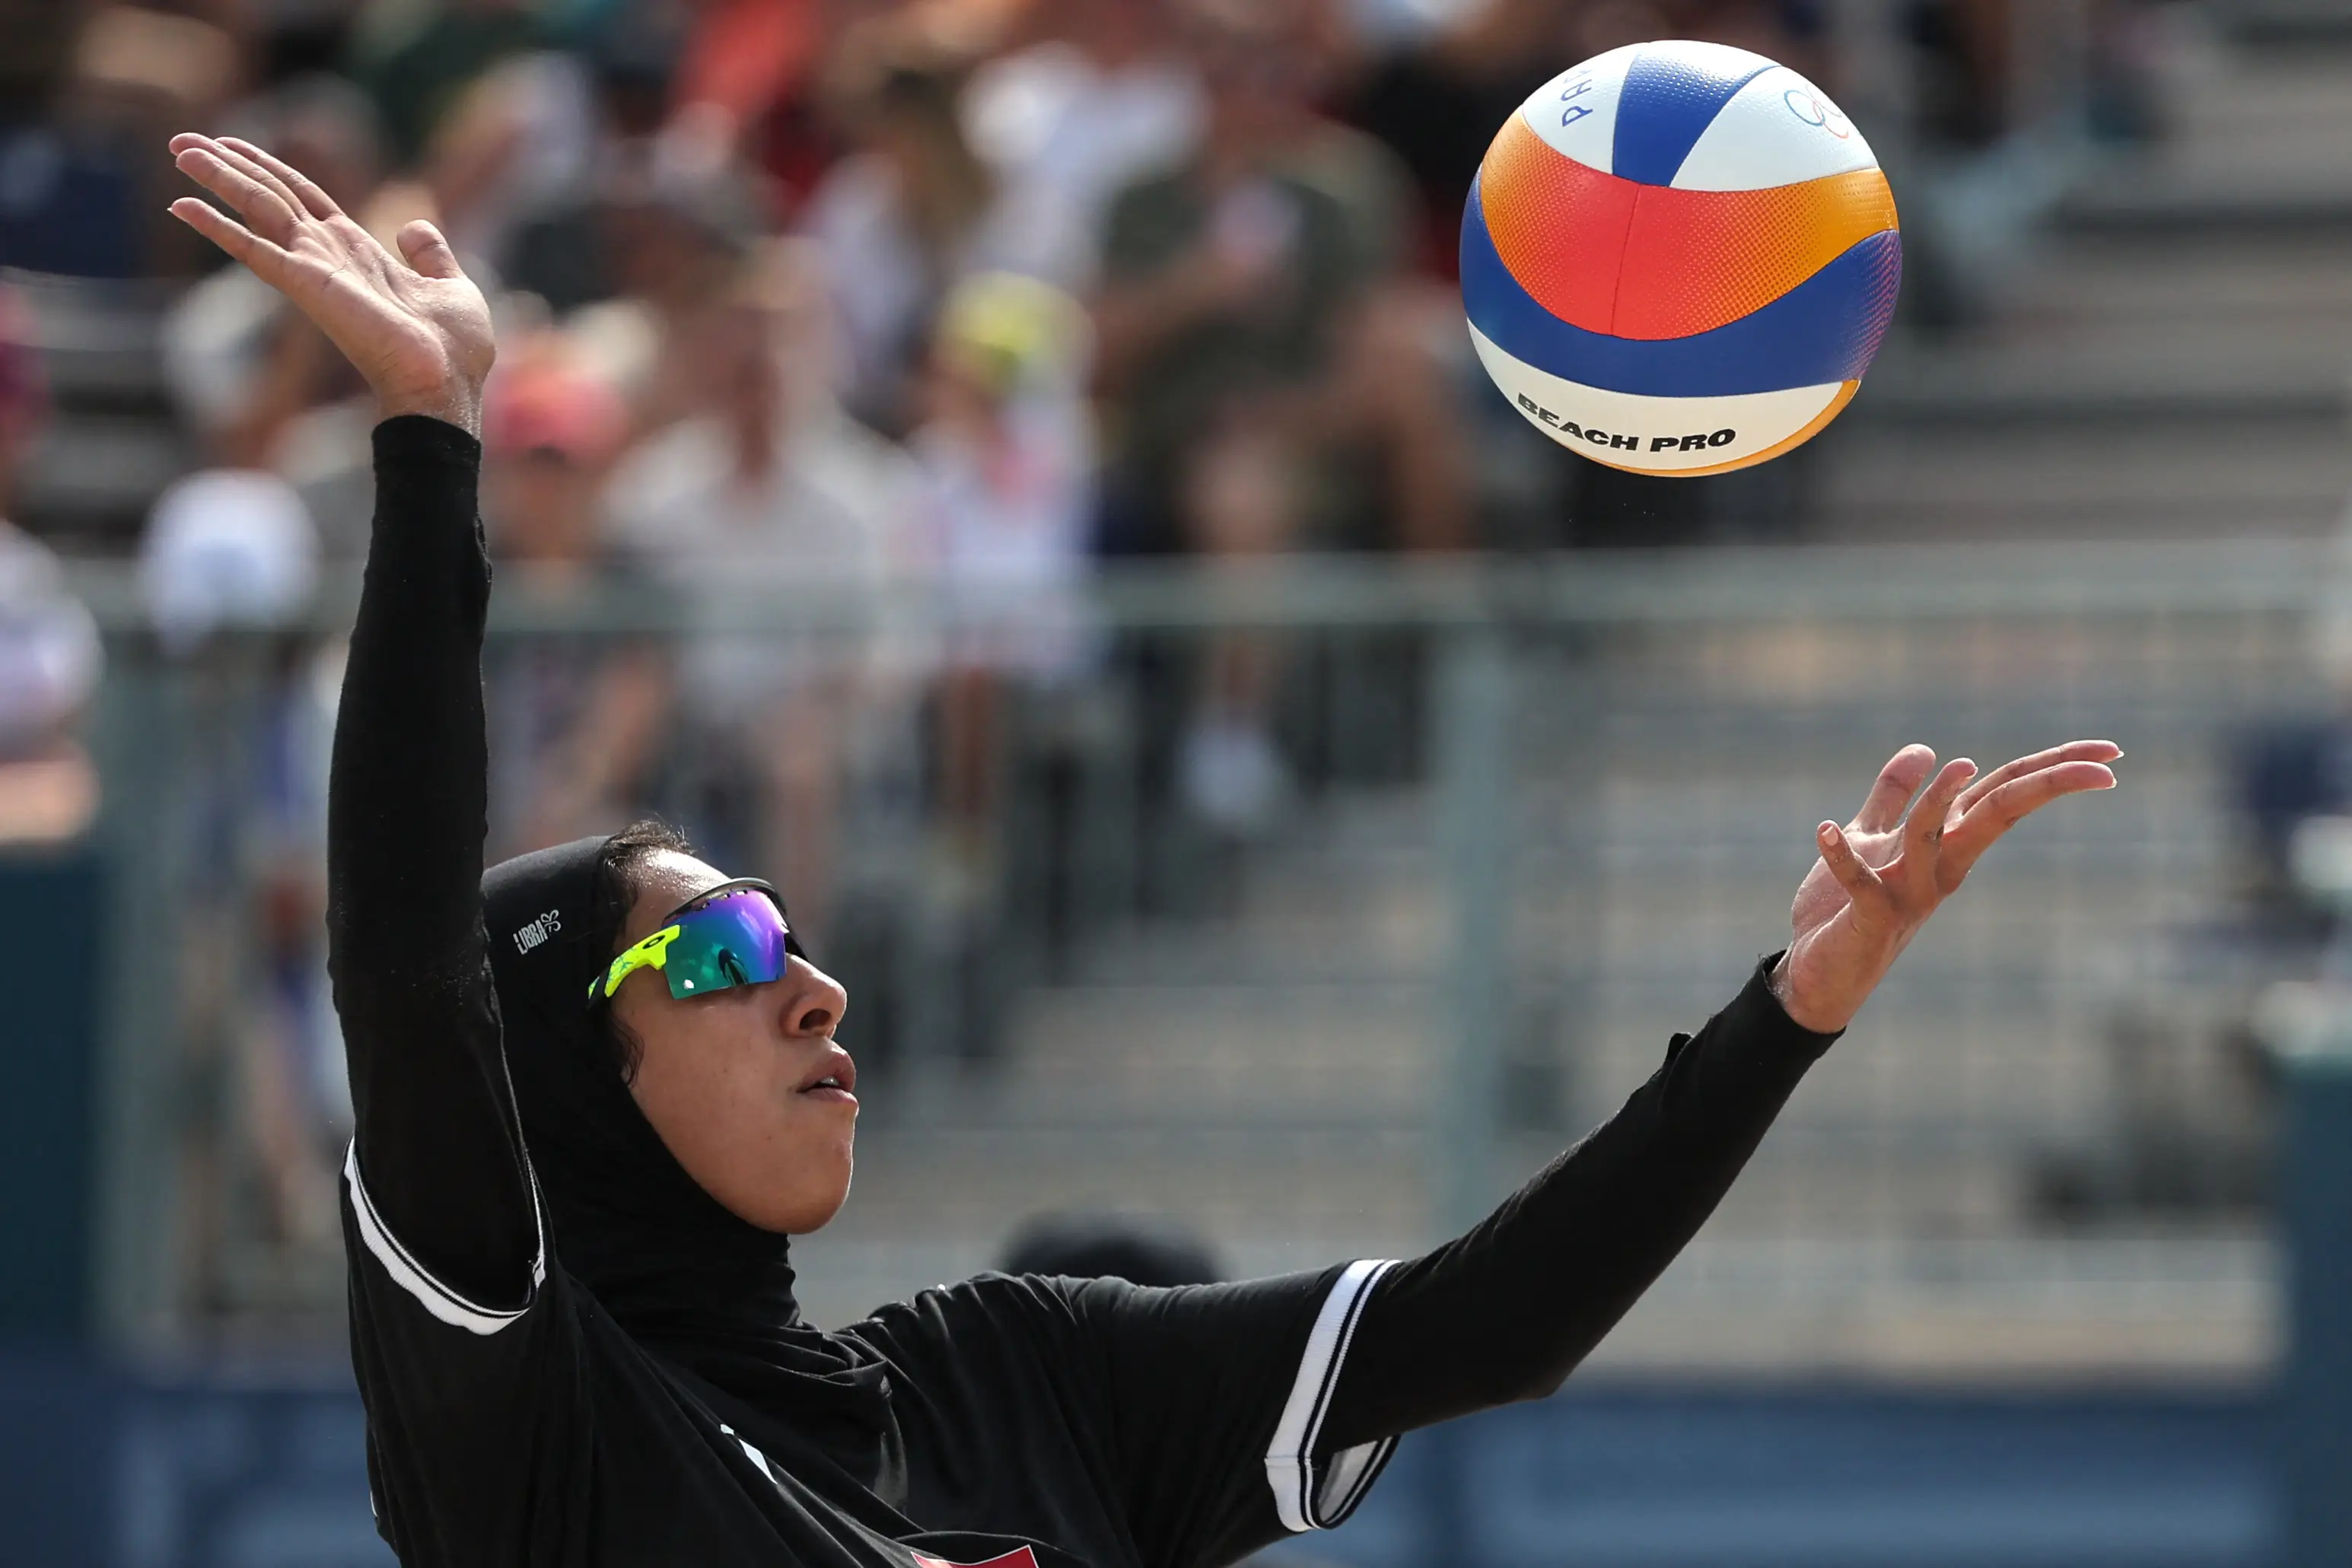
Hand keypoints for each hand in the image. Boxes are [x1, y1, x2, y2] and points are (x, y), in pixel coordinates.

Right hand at [168, 133, 492, 434]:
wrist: (451, 382)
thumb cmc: (456, 349)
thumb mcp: (451, 285)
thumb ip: (430, 254)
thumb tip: (415, 226)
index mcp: (358, 251)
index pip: (304, 197)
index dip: (271, 168)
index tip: (233, 144)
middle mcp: (329, 256)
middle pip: (271, 196)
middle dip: (229, 167)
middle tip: (181, 141)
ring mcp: (315, 270)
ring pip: (258, 209)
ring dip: (218, 178)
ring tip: (178, 149)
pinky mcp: (308, 286)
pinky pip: (253, 250)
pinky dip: (218, 227)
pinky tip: (181, 205)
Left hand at [1773, 740, 2121, 1033]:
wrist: (1819, 974)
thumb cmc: (1846, 908)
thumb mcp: (1872, 840)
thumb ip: (1893, 796)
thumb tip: (1925, 748)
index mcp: (1947, 842)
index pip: (2007, 794)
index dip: (2055, 767)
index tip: (2112, 748)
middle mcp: (1940, 867)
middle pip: (1998, 813)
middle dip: (2049, 785)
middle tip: (2106, 763)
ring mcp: (1909, 894)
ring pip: (1929, 840)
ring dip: (1936, 803)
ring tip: (1958, 764)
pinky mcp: (1869, 919)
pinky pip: (1861, 886)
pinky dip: (1842, 859)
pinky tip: (1825, 830)